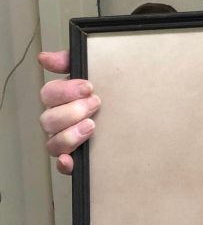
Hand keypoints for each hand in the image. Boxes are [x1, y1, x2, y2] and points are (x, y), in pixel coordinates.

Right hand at [38, 50, 99, 174]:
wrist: (135, 115)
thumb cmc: (107, 92)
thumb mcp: (94, 71)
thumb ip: (71, 61)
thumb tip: (45, 58)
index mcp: (60, 99)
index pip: (48, 94)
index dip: (66, 90)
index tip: (89, 86)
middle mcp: (58, 121)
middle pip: (48, 119)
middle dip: (72, 111)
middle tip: (96, 104)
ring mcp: (64, 141)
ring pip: (52, 143)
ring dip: (70, 134)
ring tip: (92, 125)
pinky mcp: (76, 159)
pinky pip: (62, 166)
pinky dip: (64, 164)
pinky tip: (70, 160)